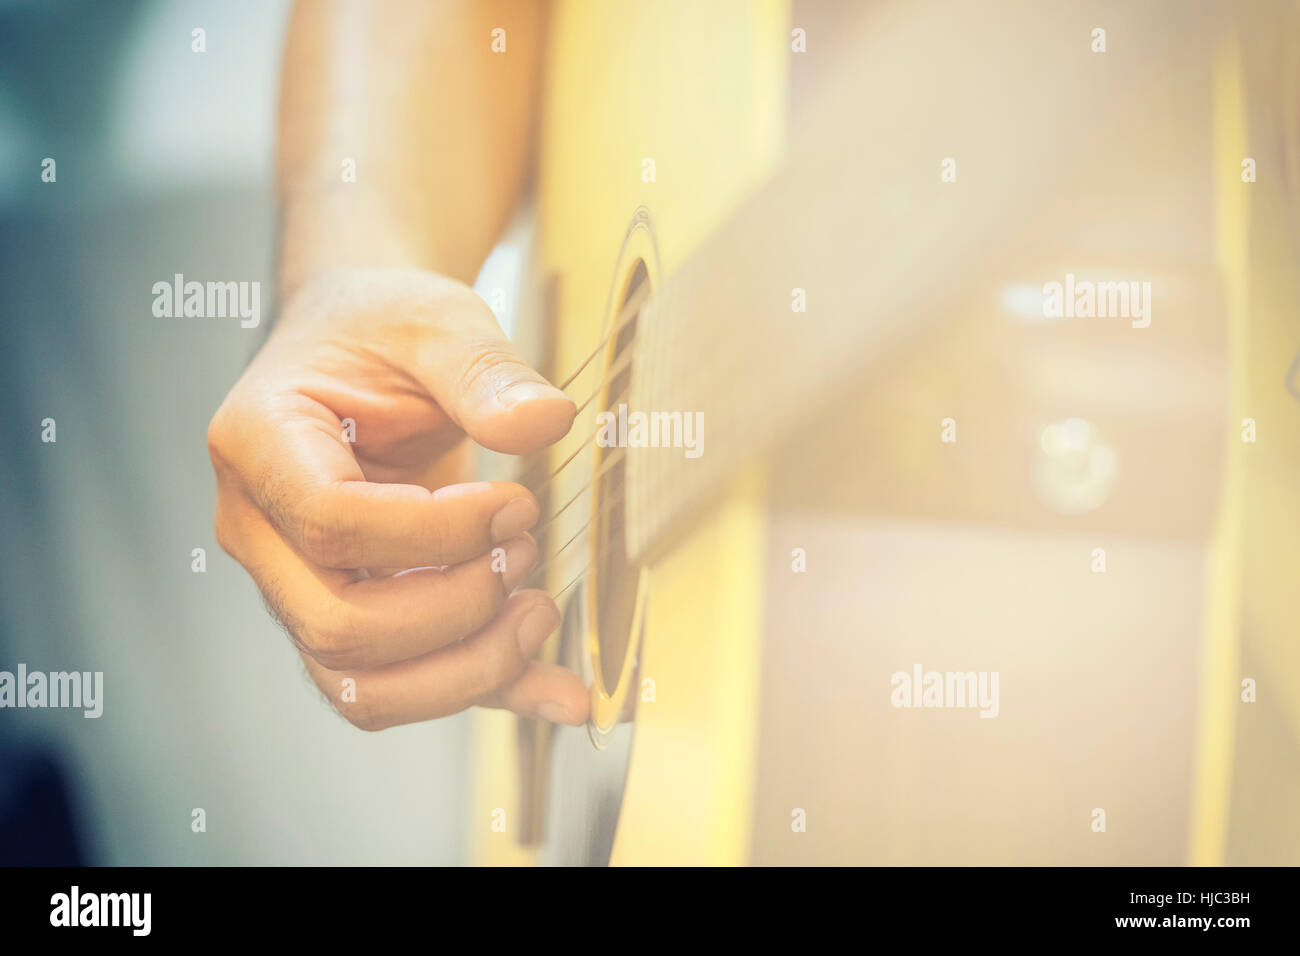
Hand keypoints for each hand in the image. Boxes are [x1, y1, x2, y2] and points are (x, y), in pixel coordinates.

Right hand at [207, 267, 587, 729]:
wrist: (361, 349)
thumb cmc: (381, 328)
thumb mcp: (437, 321)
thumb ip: (486, 371)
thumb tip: (546, 423)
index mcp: (260, 442)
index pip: (331, 521)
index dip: (436, 531)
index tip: (515, 502)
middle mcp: (260, 530)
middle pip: (338, 627)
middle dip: (456, 608)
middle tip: (526, 547)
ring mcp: (295, 585)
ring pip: (362, 686)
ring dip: (468, 668)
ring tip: (540, 607)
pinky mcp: (346, 616)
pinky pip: (404, 688)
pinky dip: (484, 694)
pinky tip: (557, 690)